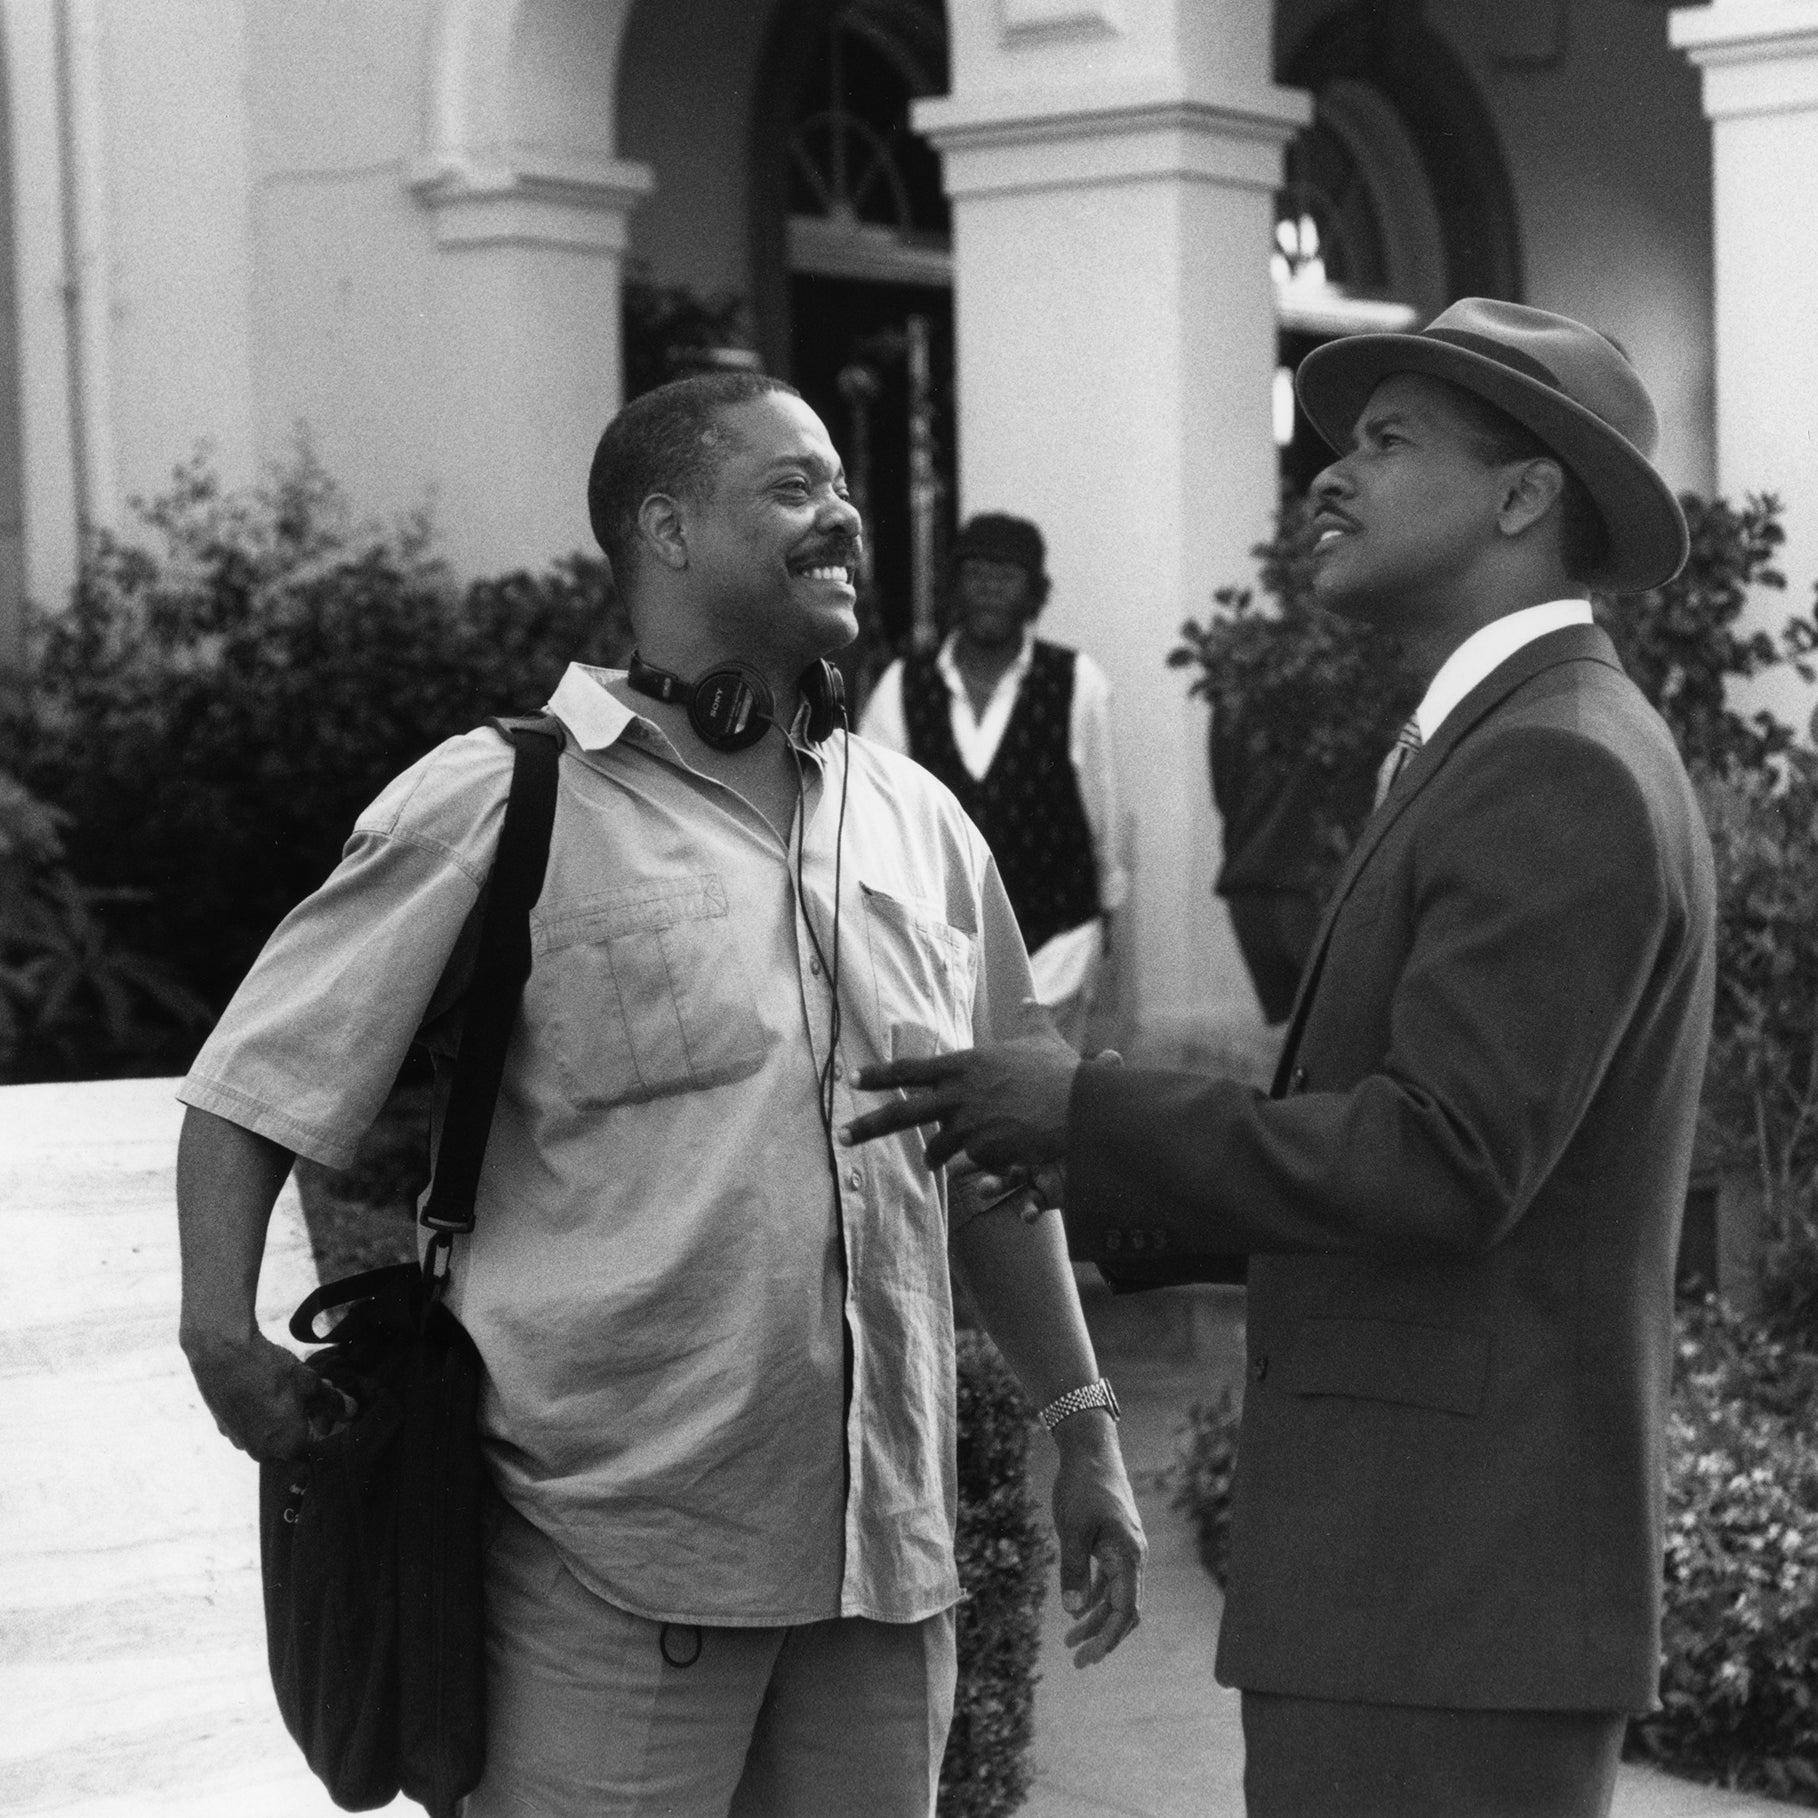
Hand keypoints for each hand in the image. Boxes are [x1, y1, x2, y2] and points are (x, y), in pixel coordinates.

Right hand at [182, 1327, 355, 1461]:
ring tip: (291, 1387)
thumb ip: (332, 1402)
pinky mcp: (223, 1427)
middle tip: (313, 1393)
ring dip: (285, 1415)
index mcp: (287, 1447)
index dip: (327, 1424)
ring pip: (272, 1432)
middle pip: (294, 1439)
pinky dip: (262, 1412)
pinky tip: (266, 1389)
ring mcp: (239, 1440)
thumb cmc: (270, 1371)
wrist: (223, 1354)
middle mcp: (261, 1452)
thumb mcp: (310, 1383)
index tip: (329, 1405)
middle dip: (308, 1418)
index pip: (317, 1445)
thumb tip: (351, 1411)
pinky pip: (252, 1425)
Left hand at [844, 1030, 1080, 1170]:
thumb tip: (1028, 998)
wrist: (1078, 1109)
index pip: (910, 1069)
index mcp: (963, 1065)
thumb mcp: (1041, 1038)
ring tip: (931, 1163)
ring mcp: (968, 1126)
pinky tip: (996, 1163)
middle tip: (842, 1136)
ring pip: (938, 1147)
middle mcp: (957, 1096)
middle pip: (901, 1114)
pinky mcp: (984, 1153)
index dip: (880, 1075)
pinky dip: (980, 1164)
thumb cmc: (1061, 1072)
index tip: (854, 1080)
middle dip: (867, 1126)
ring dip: (934, 1156)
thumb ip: (1030, 1018)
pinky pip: (973, 1163)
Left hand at [1051, 1413, 1145, 1666]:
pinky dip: (1095, 1596)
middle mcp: (1133, 1556)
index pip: (1125, 1609)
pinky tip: (1078, 1609)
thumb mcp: (1072, 1530)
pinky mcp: (1114, 1542)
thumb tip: (1073, 1612)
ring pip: (1115, 1595)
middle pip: (1123, 1608)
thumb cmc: (1082, 1488)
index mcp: (1128, 1555)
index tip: (1089, 1658)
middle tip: (1078, 1662)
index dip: (1108, 1637)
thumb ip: (1073, 1571)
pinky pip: (1109, 1579)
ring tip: (1070, 1642)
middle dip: (1102, 1636)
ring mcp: (1125, 1549)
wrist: (1091, 1450)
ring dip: (1096, 1619)